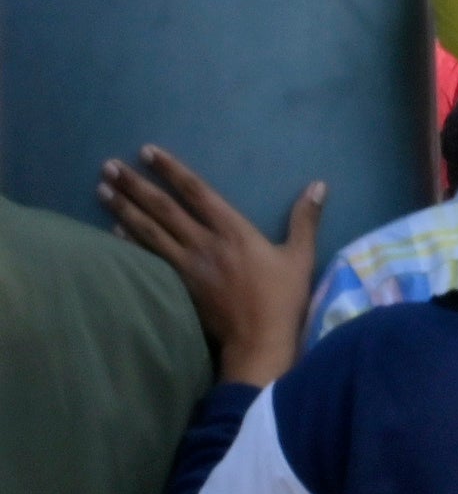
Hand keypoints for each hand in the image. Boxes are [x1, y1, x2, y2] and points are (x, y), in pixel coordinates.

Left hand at [99, 147, 321, 386]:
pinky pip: (149, 257)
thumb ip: (305, 219)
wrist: (257, 341)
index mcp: (233, 231)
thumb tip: (319, 185)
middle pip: (163, 209)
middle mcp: (204, 243)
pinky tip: (114, 230)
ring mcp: (186, 266)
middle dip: (135, 186)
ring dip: (124, 209)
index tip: (148, 152)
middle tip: (109, 166)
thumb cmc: (282, 297)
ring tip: (102, 190)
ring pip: (148, 231)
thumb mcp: (301, 255)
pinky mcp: (178, 285)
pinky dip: (129, 241)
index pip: (197, 192)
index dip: (172, 171)